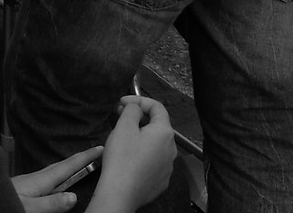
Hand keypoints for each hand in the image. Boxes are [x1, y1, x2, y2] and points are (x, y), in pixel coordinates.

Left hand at [13, 149, 100, 212]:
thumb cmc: (6, 202)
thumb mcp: (30, 207)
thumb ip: (51, 203)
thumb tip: (74, 197)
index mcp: (41, 180)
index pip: (68, 166)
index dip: (85, 157)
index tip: (100, 148)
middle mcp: (38, 177)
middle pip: (63, 165)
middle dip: (80, 158)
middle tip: (95, 152)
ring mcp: (31, 181)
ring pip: (56, 170)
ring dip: (70, 165)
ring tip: (81, 163)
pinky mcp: (26, 186)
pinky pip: (50, 176)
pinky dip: (60, 173)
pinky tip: (59, 179)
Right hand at [92, 96, 177, 212]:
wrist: (121, 193)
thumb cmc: (122, 157)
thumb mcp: (124, 126)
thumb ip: (132, 109)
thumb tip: (136, 108)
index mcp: (164, 133)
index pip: (157, 107)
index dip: (139, 100)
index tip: (122, 102)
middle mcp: (171, 149)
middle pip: (157, 126)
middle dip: (139, 118)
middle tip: (120, 117)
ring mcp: (168, 167)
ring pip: (155, 145)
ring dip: (141, 137)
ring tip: (123, 138)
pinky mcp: (161, 181)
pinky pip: (154, 161)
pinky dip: (143, 154)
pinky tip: (130, 158)